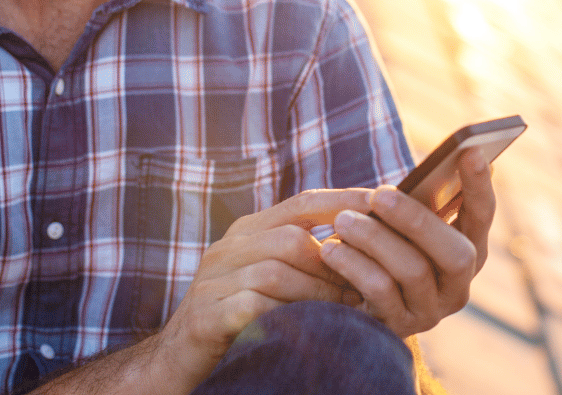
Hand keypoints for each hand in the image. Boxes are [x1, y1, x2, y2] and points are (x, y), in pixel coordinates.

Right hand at [150, 188, 372, 389]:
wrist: (178, 360)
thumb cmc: (239, 318)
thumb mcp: (270, 278)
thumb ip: (304, 257)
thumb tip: (365, 241)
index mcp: (248, 231)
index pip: (302, 202)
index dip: (345, 201)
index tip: (383, 206)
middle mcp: (228, 247)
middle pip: (292, 238)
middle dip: (335, 263)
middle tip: (365, 286)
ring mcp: (212, 280)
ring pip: (277, 272)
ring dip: (318, 293)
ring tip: (346, 311)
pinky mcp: (205, 315)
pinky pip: (254, 307)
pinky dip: (288, 317)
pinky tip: (311, 330)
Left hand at [320, 149, 495, 336]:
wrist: (341, 298)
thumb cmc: (377, 244)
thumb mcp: (398, 222)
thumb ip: (419, 201)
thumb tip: (442, 160)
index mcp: (467, 249)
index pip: (481, 216)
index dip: (479, 186)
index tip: (471, 150)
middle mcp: (458, 285)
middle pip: (457, 254)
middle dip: (416, 220)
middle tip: (378, 194)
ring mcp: (431, 310)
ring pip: (414, 271)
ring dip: (375, 239)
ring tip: (342, 220)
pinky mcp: (399, 327)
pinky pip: (381, 293)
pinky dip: (354, 266)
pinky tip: (330, 249)